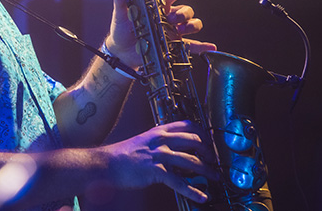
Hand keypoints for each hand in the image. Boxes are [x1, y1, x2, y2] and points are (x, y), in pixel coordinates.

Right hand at [103, 120, 218, 202]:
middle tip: (214, 160)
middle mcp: (161, 140)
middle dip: (209, 151)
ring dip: (206, 170)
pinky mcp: (156, 171)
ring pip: (191, 161)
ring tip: (214, 177)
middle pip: (194, 140)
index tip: (209, 141)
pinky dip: (193, 190)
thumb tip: (176, 148)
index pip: (187, 124)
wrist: (107, 164)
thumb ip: (160, 142)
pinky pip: (179, 182)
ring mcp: (159, 155)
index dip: (202, 132)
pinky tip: (201, 196)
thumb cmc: (123, 155)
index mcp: (159, 131)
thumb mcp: (144, 141)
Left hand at [106, 0, 216, 67]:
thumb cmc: (122, 30)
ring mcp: (173, 30)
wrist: (122, 52)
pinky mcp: (175, 44)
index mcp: (157, 6)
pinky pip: (192, 45)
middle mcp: (168, 16)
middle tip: (172, 19)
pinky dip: (202, 46)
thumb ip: (121, 2)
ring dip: (191, 25)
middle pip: (186, 9)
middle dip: (183, 13)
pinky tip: (210, 47)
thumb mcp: (120, 16)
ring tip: (180, 31)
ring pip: (192, 23)